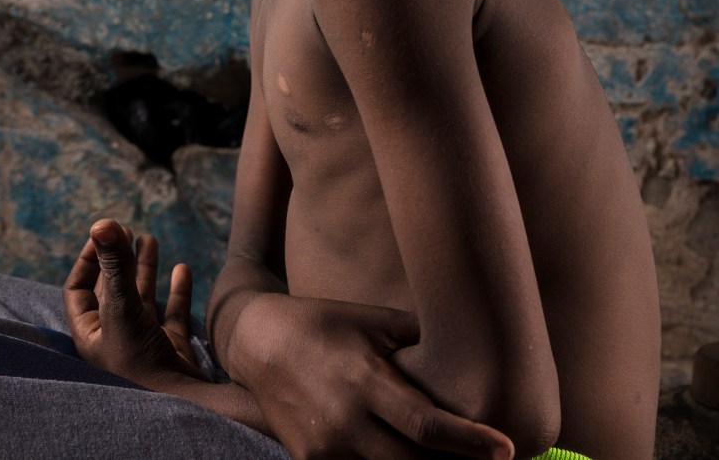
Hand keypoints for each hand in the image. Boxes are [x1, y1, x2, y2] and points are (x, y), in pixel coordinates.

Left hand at [63, 219, 206, 385]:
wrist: (179, 406)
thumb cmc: (139, 363)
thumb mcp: (123, 309)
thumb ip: (115, 265)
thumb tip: (101, 222)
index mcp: (91, 334)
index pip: (79, 289)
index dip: (89, 259)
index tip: (105, 233)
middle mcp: (114, 338)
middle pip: (112, 289)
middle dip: (119, 259)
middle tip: (129, 230)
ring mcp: (143, 344)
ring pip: (142, 299)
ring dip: (145, 269)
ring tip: (150, 239)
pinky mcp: (170, 349)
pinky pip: (172, 314)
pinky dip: (177, 290)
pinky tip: (182, 269)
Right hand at [227, 293, 513, 459]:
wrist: (260, 342)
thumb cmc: (326, 323)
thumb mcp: (372, 321)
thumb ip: (418, 338)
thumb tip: (469, 343)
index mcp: (366, 380)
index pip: (426, 425)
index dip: (470, 443)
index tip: (508, 450)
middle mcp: (346, 421)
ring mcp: (325, 448)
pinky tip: (404, 458)